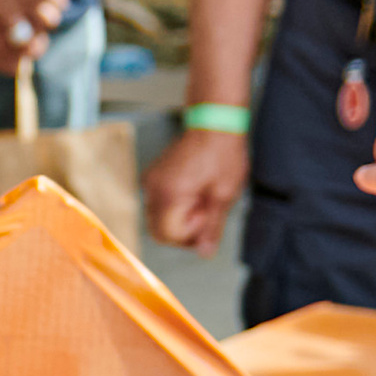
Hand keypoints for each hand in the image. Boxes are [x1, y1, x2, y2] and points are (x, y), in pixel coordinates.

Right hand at [143, 124, 250, 251]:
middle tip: (206, 212)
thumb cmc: (222, 154)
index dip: (191, 234)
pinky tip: (194, 190)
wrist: (214, 122)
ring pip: (158, 218)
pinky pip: (159, 203)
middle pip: (159, 231)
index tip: (208, 215)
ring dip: (179, 217)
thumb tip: (205, 253)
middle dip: (183, 230)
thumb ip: (211, 227)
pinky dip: (174, 205)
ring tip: (201, 198)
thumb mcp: (224, 195)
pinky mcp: (154, 175)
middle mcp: (153, 189)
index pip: (169, 236)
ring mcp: (151, 181)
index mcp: (169, 195)